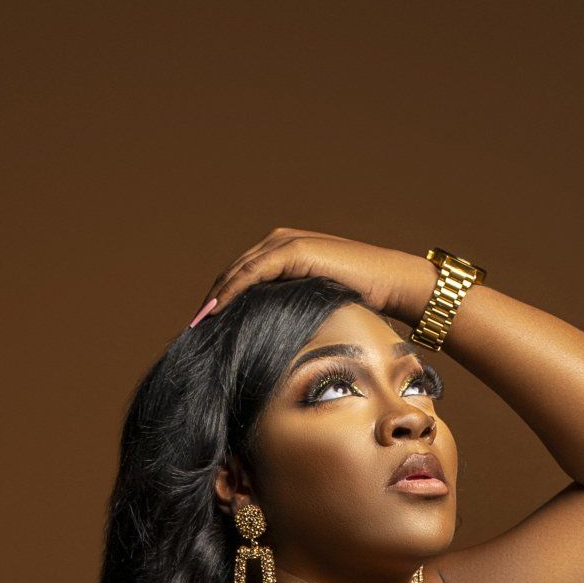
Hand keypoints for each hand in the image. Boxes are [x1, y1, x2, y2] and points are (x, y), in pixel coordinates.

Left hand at [190, 229, 432, 331]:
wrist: (390, 284)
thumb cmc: (361, 301)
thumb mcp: (315, 306)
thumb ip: (292, 310)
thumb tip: (272, 340)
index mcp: (283, 254)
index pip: (242, 277)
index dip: (221, 300)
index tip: (205, 327)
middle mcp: (279, 242)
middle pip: (233, 273)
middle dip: (212, 300)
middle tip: (193, 329)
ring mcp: (285, 243)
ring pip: (238, 271)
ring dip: (216, 297)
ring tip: (199, 323)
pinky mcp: (294, 249)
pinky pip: (253, 272)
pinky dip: (233, 290)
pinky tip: (218, 310)